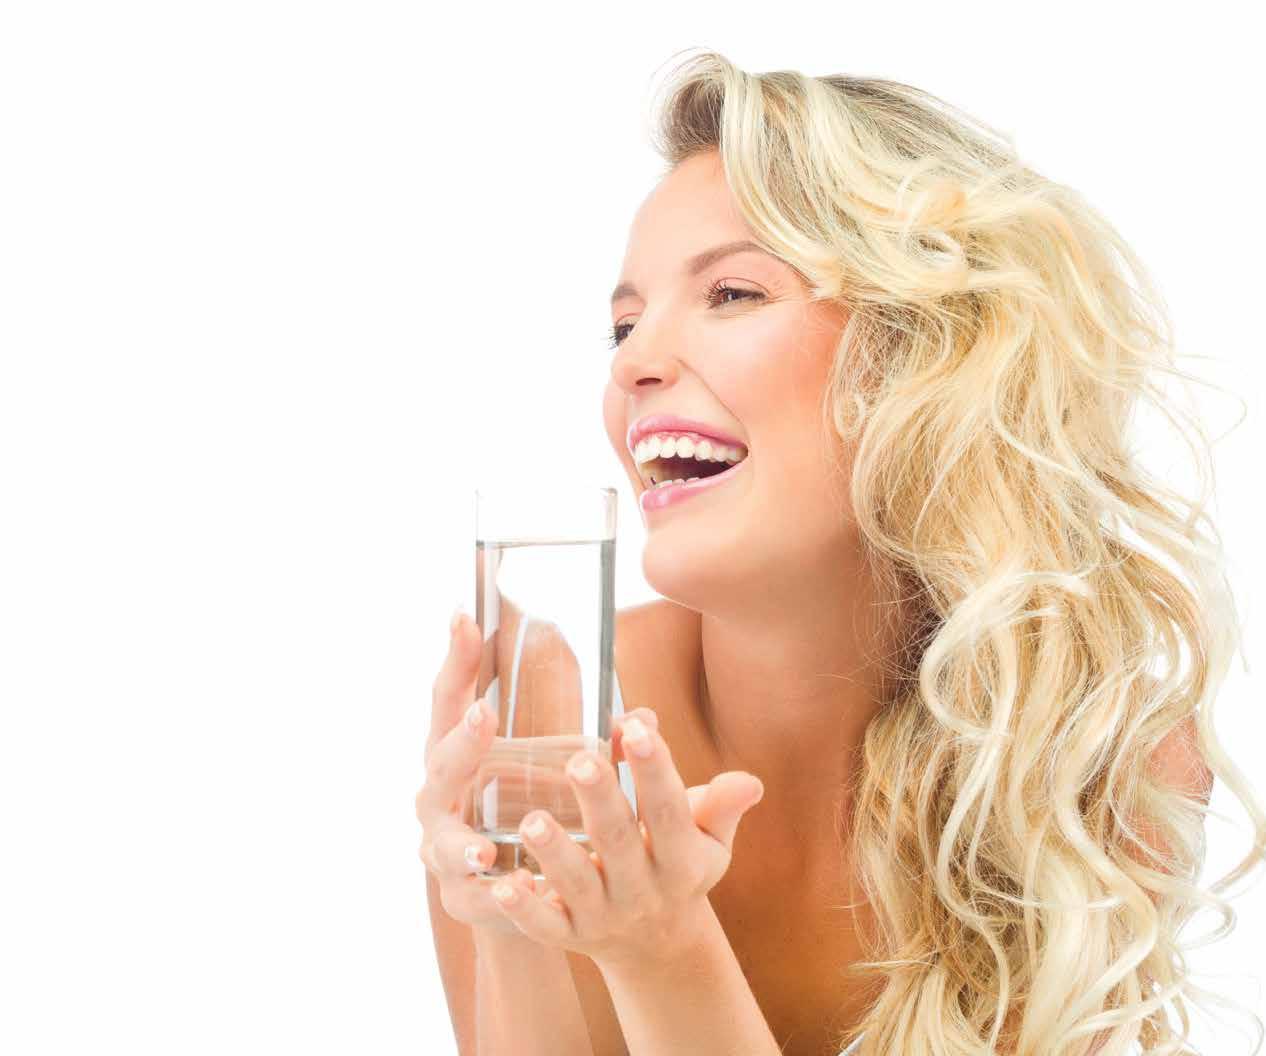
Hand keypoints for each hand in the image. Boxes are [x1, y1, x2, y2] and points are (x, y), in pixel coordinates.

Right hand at [415, 608, 695, 935]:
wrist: (535, 894)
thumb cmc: (544, 810)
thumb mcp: (572, 775)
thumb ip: (605, 748)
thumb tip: (647, 719)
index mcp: (466, 751)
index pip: (451, 698)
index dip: (455, 659)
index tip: (464, 614)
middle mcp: (444, 794)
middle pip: (440, 763)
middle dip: (461, 741)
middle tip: (485, 715)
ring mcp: (444, 846)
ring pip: (443, 842)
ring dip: (462, 843)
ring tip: (487, 850)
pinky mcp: (462, 896)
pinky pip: (469, 897)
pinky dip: (489, 898)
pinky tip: (512, 895)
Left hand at [486, 705, 764, 970]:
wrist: (658, 945)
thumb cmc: (679, 864)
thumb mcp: (710, 839)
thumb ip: (721, 805)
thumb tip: (749, 782)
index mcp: (682, 861)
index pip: (669, 811)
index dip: (654, 769)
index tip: (636, 724)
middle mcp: (643, 890)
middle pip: (619, 842)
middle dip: (601, 799)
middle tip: (580, 759)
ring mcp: (602, 916)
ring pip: (576, 884)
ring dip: (554, 853)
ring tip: (531, 820)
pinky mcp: (567, 936)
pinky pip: (543, 926)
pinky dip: (522, 909)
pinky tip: (501, 885)